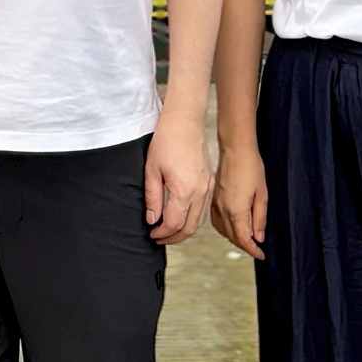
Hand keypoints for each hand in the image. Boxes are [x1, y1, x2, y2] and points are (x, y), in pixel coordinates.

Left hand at [143, 119, 213, 244]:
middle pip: (190, 227)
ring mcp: (207, 187)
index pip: (174, 223)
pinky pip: (202, 208)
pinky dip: (192, 217)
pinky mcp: (209, 182)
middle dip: (174, 237)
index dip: (162, 234)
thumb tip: (152, 220)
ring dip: (183, 229)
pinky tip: (180, 215)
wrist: (185, 122)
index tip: (152, 235)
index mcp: (184, 190)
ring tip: (167, 230)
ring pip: (198, 220)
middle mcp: (200, 192)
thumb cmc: (166, 141)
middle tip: (159, 238)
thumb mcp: (152, 170)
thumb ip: (152, 198)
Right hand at [211, 146, 268, 259]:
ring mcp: (215, 204)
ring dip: (234, 238)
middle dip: (244, 246)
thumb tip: (259, 236)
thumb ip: (260, 217)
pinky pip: (216, 220)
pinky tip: (230, 226)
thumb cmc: (250, 165)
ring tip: (245, 239)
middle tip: (256, 248)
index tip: (260, 254)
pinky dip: (224, 228)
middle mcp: (223, 209)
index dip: (253, 250)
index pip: (244, 239)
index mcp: (236, 210)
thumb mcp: (262, 194)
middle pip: (232, 237)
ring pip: (222, 230)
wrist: (235, 148)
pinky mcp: (212, 198)